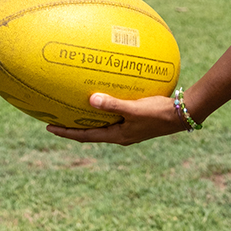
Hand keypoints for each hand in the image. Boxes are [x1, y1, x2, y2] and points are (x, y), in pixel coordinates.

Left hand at [46, 93, 189, 145]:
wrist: (181, 115)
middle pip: (90, 131)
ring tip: (73, 107)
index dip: (66, 132)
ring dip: (87, 117)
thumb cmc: (157, 113)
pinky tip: (102, 93)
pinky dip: (104, 107)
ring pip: (101, 123)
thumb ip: (113, 104)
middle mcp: (120, 134)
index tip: (48, 127)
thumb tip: (90, 99)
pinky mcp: (135, 119)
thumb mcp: (134, 109)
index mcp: (117, 136)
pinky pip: (113, 113)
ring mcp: (128, 127)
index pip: (85, 136)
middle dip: (72, 126)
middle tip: (55, 117)